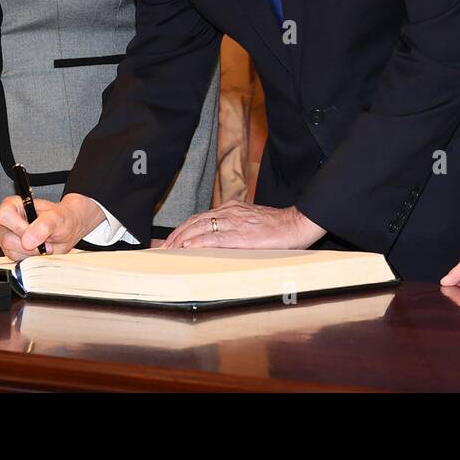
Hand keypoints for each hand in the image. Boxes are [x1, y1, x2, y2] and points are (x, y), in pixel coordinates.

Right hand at [0, 193, 102, 260]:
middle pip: (7, 238)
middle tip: (45, 240)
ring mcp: (7, 237)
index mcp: (14, 205)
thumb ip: (44, 225)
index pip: (4, 215)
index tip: (34, 231)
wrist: (67, 229)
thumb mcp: (57, 218)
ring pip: (11, 251)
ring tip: (44, 244)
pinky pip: (16, 259)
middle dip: (29, 243)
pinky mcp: (11, 250)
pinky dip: (31, 257)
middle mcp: (7, 221)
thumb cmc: (61, 218)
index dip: (19, 226)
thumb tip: (28, 241)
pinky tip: (40, 249)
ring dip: (31, 252)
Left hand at [160, 202, 324, 248]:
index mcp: (232, 208)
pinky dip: (198, 241)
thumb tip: (220, 240)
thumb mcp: (252, 222)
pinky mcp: (241, 234)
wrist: (297, 224)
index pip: (200, 217)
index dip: (183, 229)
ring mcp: (235, 221)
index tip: (171, 241)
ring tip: (169, 250)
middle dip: (176, 235)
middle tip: (162, 249)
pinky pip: (214, 237)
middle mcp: (230, 212)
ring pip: (200, 227)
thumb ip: (236, 227)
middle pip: (195, 221)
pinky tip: (188, 247)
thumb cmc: (279, 227)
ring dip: (181, 239)